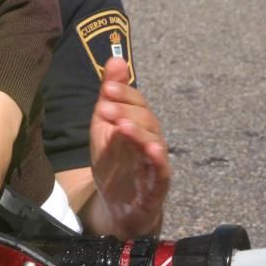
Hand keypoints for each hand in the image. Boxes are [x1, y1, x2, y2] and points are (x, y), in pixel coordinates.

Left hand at [88, 57, 170, 238]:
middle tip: (106, 107)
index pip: (137, 103)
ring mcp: (155, 164)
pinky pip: (161, 172)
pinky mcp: (156, 186)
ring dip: (139, 133)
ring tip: (122, 126)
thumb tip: (116, 59)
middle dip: (126, 112)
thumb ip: (110, 95)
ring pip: (154, 143)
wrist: (114, 206)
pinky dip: (158, 161)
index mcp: (139, 124)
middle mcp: (151, 140)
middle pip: (146, 121)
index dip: (124, 95)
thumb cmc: (114, 162)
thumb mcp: (104, 126)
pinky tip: (151, 150)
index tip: (107, 88)